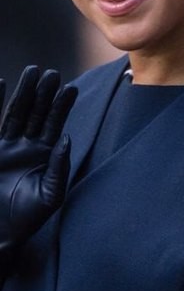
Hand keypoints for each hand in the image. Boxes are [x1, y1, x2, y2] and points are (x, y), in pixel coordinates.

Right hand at [0, 66, 76, 254]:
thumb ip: (59, 168)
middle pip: (37, 112)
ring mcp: (6, 145)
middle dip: (44, 93)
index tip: (70, 88)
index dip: (62, 106)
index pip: (55, 124)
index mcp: (45, 153)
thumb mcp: (50, 195)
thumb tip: (66, 140)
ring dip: (24, 93)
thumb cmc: (27, 218)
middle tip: (51, 73)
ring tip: (32, 71)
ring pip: (16, 113)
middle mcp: (26, 145)